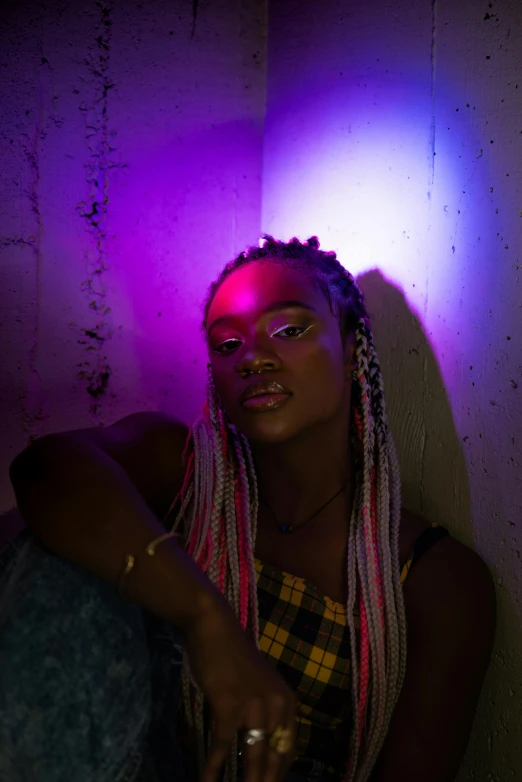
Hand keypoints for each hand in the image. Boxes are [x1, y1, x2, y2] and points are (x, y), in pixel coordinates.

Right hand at [185, 600, 296, 781]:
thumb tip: (261, 748)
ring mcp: (254, 706)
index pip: (287, 751)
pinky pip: (223, 746)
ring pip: (253, 758)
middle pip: (273, 759)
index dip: (278, 775)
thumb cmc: (233, 657)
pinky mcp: (229, 706)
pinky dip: (213, 768)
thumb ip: (265, 713)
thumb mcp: (260, 685)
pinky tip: (205, 781)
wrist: (214, 628)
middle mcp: (277, 706)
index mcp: (287, 702)